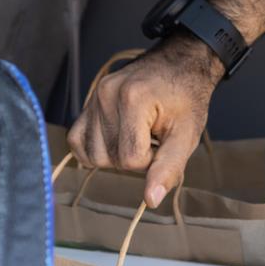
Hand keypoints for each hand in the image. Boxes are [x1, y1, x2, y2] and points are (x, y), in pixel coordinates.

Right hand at [69, 35, 221, 206]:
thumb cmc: (186, 99)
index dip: (150, 161)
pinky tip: (117, 138)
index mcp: (132, 99)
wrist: (180, 65)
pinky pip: (77, 140)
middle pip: (109, 159)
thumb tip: (150, 200)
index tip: (163, 142)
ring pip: (92, 154)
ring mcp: (93, 97)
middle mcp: (105, 95)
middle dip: (134, 157)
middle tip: (153, 136)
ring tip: (138, 134)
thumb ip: (168, 168)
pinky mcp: (87, 103)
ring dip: (116, 154)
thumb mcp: (187, 134)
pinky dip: (96, 148)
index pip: (130, 160)